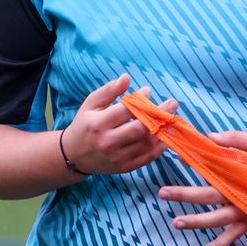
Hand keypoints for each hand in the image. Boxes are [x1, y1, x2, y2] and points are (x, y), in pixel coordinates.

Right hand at [60, 74, 178, 175]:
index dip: (141, 100)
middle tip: (173, 103)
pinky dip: (160, 147)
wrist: (73, 155)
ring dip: (162, 130)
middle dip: (159, 115)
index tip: (148, 90)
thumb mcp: (91, 104)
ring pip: (147, 144)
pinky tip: (166, 136)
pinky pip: (147, 158)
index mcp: (99, 124)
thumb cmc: (84, 125)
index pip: (126, 110)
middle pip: (140, 129)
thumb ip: (108, 90)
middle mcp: (108, 142)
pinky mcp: (124, 167)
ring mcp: (117, 157)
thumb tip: (126, 77)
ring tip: (171, 118)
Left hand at [158, 130, 246, 245]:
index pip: (212, 167)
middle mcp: (240, 195)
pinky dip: (218, 245)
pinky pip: (232, 237)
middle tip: (162, 192)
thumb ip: (236, 139)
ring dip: (195, 222)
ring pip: (217, 220)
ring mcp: (245, 212)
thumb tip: (210, 137)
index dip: (194, 162)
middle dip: (184, 194)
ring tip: (175, 223)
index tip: (177, 156)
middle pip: (208, 195)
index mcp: (241, 174)